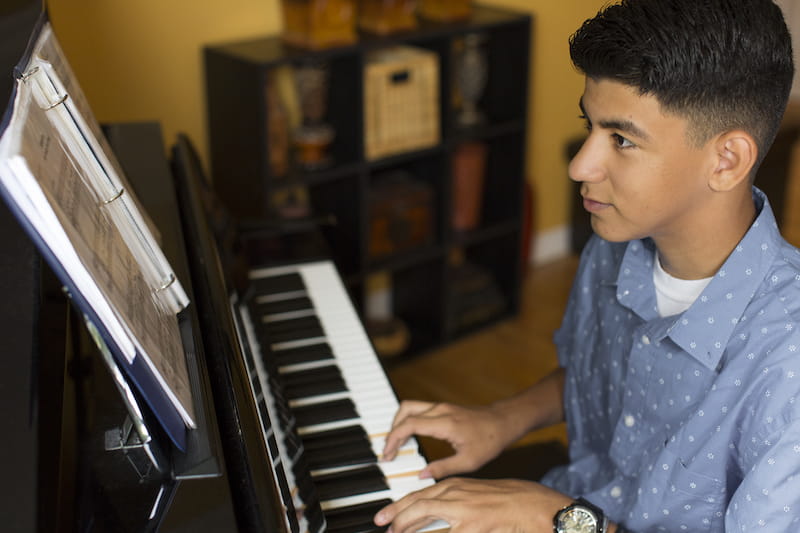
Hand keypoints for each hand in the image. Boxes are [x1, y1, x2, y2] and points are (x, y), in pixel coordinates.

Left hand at [373, 477, 572, 532]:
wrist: (534, 504)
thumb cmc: (509, 500)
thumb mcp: (477, 495)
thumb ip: (456, 502)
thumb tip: (437, 515)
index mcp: (456, 486)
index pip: (420, 494)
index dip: (401, 506)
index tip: (387, 516)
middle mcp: (455, 494)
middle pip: (416, 504)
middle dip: (395, 516)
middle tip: (382, 526)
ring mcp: (462, 511)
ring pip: (424, 517)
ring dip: (406, 527)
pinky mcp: (471, 526)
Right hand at [382, 400, 516, 479]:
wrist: (503, 422)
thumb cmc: (490, 440)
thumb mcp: (468, 462)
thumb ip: (442, 468)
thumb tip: (421, 475)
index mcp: (445, 423)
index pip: (409, 424)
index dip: (394, 439)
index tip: (388, 454)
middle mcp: (440, 410)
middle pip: (404, 411)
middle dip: (392, 431)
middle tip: (389, 451)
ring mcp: (441, 406)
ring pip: (409, 407)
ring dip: (398, 424)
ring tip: (395, 445)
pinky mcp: (442, 407)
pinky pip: (418, 410)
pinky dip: (407, 421)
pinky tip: (408, 436)